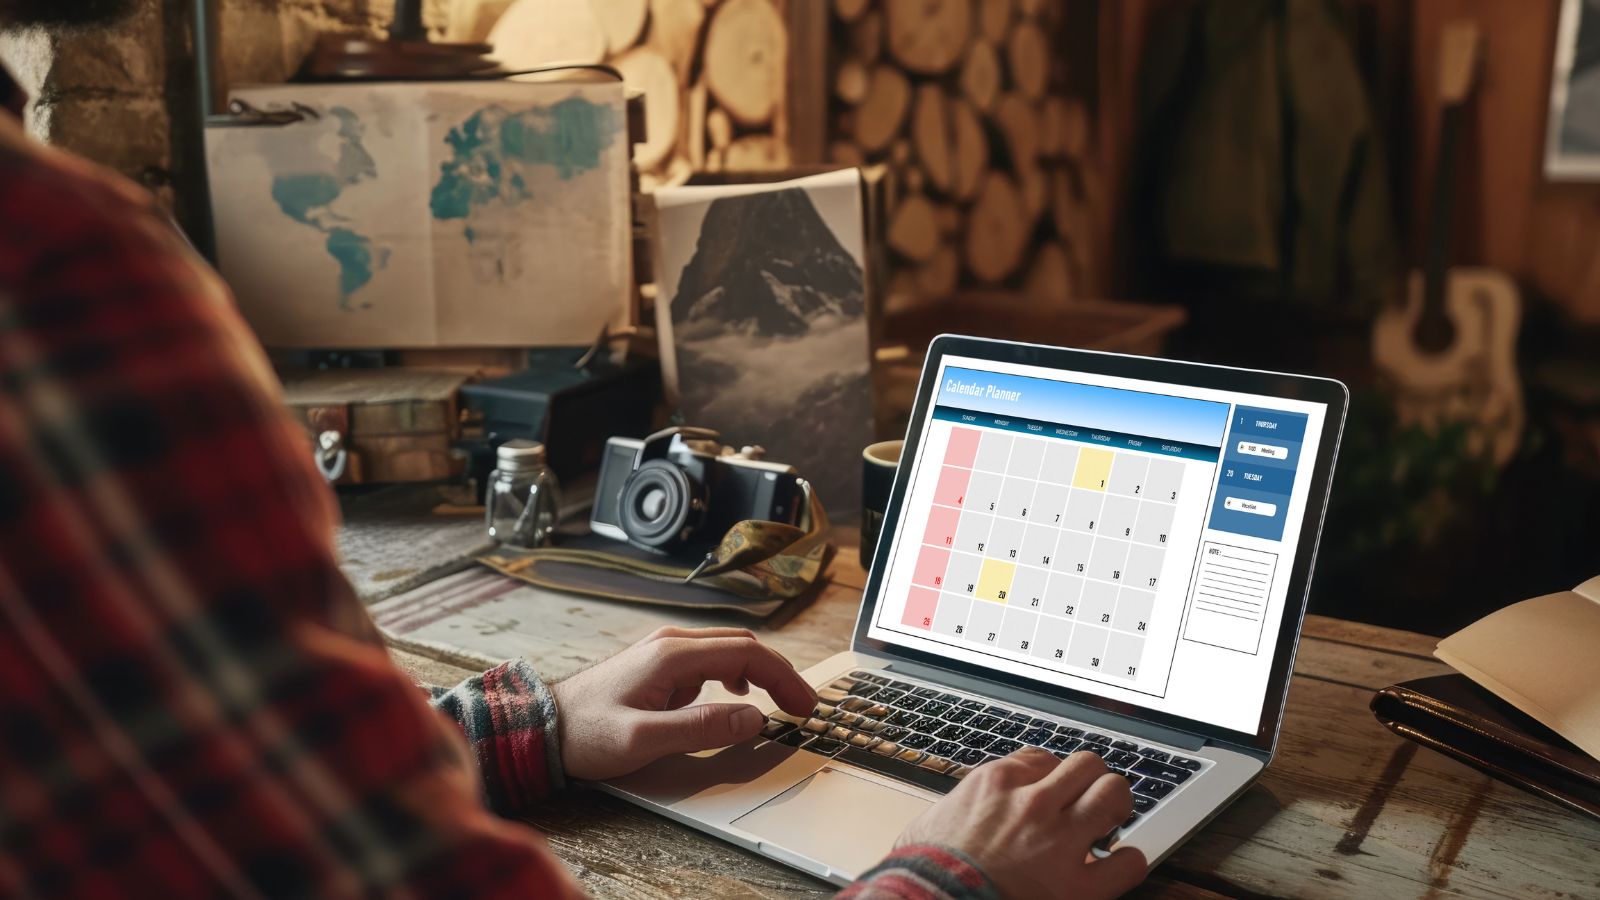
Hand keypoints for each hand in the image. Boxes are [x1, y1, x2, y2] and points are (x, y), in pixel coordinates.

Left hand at [549, 626, 816, 780]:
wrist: (540, 727)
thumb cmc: (584, 734)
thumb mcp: (643, 740)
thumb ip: (700, 728)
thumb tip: (752, 718)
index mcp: (671, 655)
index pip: (746, 652)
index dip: (782, 676)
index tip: (803, 705)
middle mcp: (670, 644)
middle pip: (742, 644)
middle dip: (778, 672)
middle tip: (801, 706)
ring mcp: (663, 652)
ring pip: (727, 649)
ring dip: (758, 671)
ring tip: (778, 700)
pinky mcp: (657, 666)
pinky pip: (708, 661)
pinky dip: (734, 674)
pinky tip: (735, 695)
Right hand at [897, 747, 1146, 898]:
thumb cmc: (925, 871)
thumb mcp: (934, 819)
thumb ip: (964, 804)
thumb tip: (967, 810)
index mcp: (996, 783)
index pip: (1044, 758)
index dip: (1053, 777)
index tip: (1054, 793)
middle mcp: (1031, 802)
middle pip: (1087, 765)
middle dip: (1093, 782)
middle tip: (1092, 801)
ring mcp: (1057, 840)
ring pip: (1113, 794)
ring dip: (1116, 807)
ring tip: (1110, 824)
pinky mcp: (1075, 886)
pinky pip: (1127, 862)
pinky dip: (1128, 863)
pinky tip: (1118, 867)